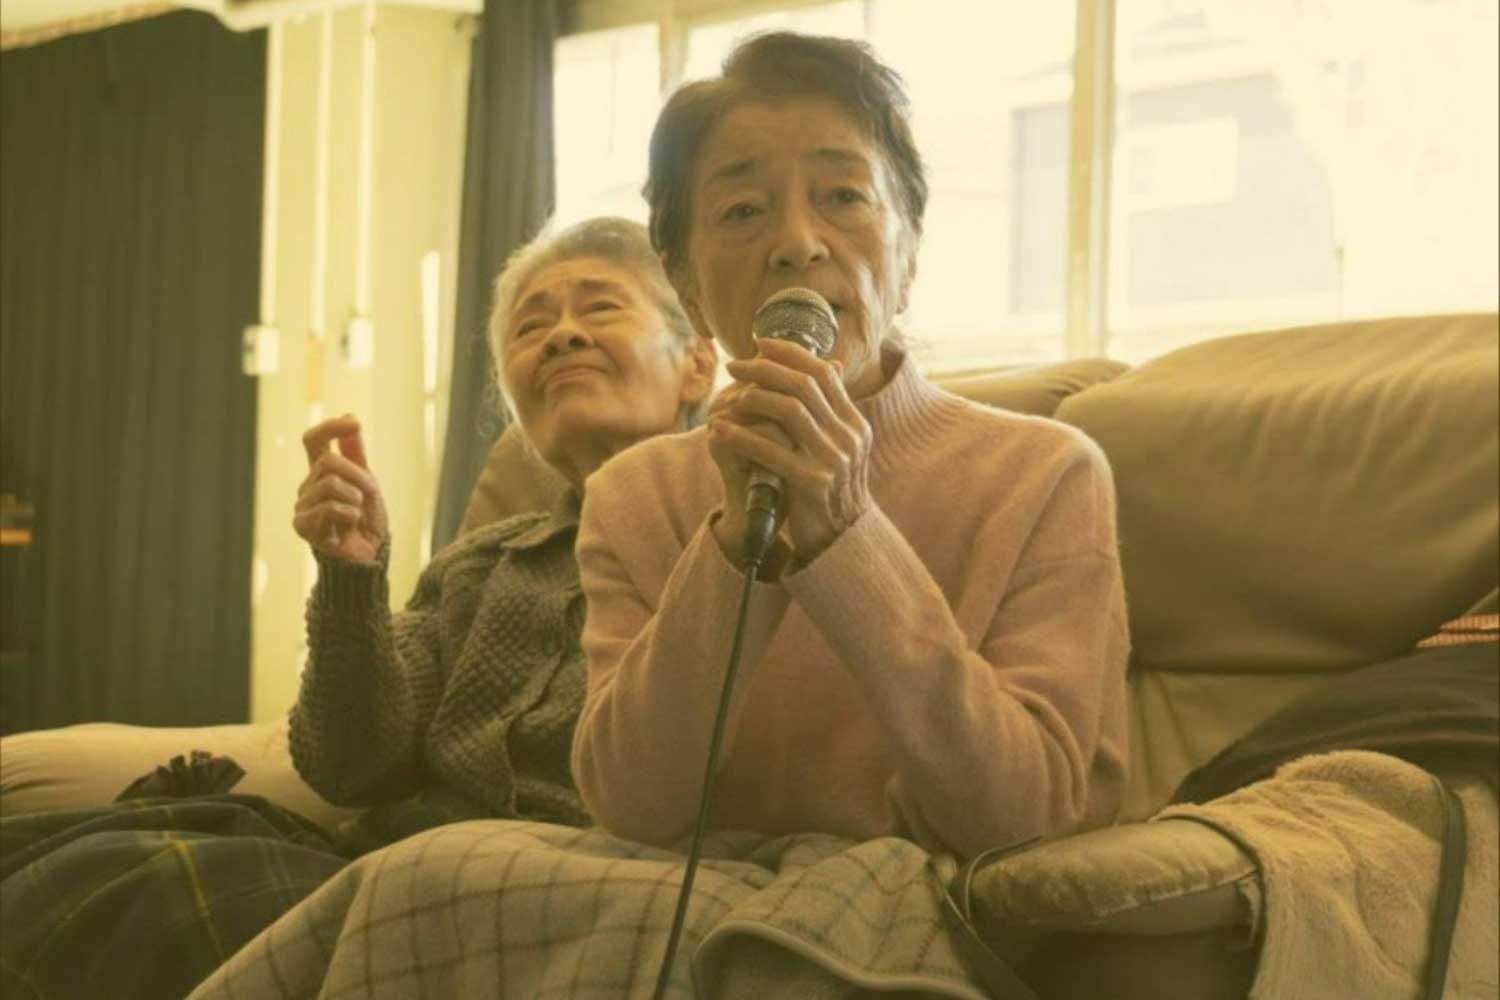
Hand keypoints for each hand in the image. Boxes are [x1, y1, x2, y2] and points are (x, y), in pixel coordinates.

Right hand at [293, 414, 388, 563]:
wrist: (369, 555)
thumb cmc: (367, 520)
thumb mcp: (367, 482)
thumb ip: (356, 454)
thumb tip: (349, 416)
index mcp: (321, 472)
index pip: (313, 440)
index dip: (330, 427)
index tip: (354, 423)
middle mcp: (308, 485)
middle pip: (328, 460)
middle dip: (357, 475)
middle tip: (367, 495)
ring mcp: (303, 505)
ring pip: (329, 482)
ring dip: (354, 497)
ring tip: (357, 513)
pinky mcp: (303, 525)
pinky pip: (328, 507)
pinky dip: (348, 514)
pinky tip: (349, 526)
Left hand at [707, 338, 872, 564]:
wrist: (840, 543)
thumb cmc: (828, 491)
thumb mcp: (836, 448)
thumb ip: (829, 411)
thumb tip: (827, 365)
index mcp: (855, 424)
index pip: (824, 373)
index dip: (791, 354)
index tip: (761, 344)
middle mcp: (850, 437)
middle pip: (805, 385)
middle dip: (766, 369)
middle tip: (734, 365)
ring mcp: (834, 461)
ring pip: (791, 410)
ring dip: (754, 397)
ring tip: (728, 396)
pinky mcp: (813, 484)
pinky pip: (773, 450)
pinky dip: (743, 436)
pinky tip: (720, 430)